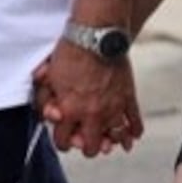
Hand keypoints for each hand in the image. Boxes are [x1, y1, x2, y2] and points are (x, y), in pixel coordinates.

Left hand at [32, 39, 142, 156]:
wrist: (96, 33)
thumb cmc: (70, 51)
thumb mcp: (50, 75)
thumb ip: (45, 98)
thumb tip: (50, 114)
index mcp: (70, 110)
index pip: (63, 141)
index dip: (62, 140)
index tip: (64, 134)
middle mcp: (92, 115)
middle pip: (90, 148)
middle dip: (85, 144)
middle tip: (85, 136)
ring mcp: (112, 108)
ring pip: (114, 139)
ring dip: (109, 139)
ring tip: (106, 136)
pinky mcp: (128, 98)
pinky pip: (135, 122)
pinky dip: (134, 131)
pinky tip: (131, 135)